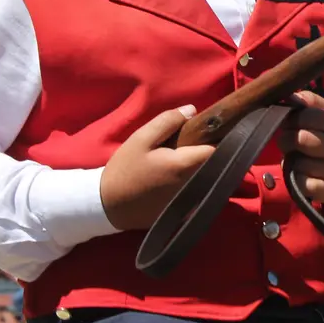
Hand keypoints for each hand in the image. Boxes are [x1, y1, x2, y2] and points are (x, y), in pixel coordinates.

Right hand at [99, 105, 215, 230]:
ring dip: (204, 168)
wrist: (108, 206)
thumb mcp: (141, 139)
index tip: (209, 131)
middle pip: (215, 165)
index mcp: (183, 165)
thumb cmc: (125, 169)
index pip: (215, 149)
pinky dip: (196, 184)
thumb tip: (193, 110)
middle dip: (209, 153)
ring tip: (188, 160)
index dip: (215, 138)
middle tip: (195, 144)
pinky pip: (199, 193)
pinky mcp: (185, 212)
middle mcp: (192, 185)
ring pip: (209, 179)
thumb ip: (167, 122)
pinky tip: (180, 178)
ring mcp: (190, 202)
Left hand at [276, 91, 323, 211]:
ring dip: (292, 161)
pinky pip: (302, 184)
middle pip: (301, 139)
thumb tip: (290, 95)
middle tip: (289, 141)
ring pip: (298, 163)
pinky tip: (301, 174)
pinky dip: (296, 179)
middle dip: (287, 139)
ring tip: (298, 158)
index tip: (289, 123)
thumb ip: (311, 101)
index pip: (305, 116)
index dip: (291, 119)